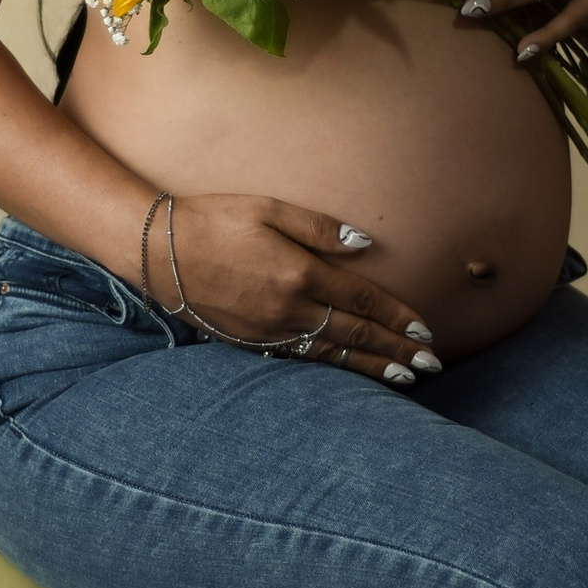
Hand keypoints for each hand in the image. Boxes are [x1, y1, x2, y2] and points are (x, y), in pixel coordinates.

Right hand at [155, 194, 440, 382]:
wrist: (157, 252)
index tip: (425, 330)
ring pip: (332, 355)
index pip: (362, 300)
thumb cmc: (214, 219)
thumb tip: (366, 245)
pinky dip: (332, 370)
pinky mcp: (250, 342)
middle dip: (396, 351)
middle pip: (354, 335)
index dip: (397, 317)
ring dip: (371, 368)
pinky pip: (302, 360)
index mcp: (299, 274)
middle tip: (431, 363)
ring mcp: (269, 332)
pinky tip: (350, 374)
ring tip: (405, 378)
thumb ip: (320, 228)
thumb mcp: (268, 209)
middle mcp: (288, 309)